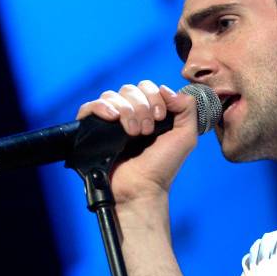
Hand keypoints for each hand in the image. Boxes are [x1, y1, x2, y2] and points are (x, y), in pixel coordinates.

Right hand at [76, 80, 197, 204]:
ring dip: (127, 111)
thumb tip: (166, 88)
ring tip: (133, 134)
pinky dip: (102, 108)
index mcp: (148, 112)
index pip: (147, 87)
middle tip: (146, 131)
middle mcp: (128, 114)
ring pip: (112, 96)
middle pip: (129, 89)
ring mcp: (109, 122)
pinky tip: (113, 119)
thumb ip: (187, 108)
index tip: (160, 118)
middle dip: (141, 106)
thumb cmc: (162, 166)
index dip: (155, 97)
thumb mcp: (185, 136)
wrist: (141, 188)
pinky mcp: (91, 130)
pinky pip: (89, 106)